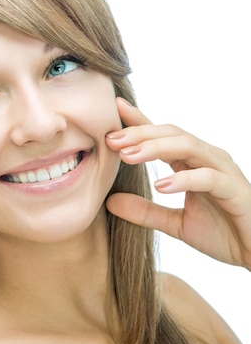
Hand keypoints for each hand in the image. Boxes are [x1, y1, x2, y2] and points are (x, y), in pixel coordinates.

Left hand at [105, 97, 250, 269]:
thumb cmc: (223, 233)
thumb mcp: (174, 224)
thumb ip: (144, 212)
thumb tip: (109, 202)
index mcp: (191, 163)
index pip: (162, 135)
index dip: (138, 121)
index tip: (113, 110)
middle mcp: (207, 159)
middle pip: (171, 134)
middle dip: (139, 134)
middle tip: (110, 140)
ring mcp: (223, 171)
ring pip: (189, 146)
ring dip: (156, 148)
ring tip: (129, 156)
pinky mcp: (234, 189)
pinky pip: (209, 177)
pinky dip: (183, 179)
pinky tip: (161, 185)